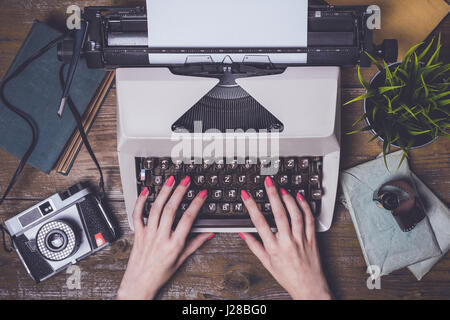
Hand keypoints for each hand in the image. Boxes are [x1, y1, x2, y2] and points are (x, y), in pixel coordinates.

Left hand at [117, 176, 213, 299]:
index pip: (188, 219)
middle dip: (180, 192)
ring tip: (170, 180)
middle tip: (186, 180)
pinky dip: (140, 202)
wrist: (139, 284)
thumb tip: (209, 233)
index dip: (196, 204)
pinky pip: (137, 215)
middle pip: (171, 209)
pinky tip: (146, 192)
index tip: (202, 194)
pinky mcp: (138, 234)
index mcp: (174, 245)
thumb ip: (196, 243)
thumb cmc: (160, 274)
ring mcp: (148, 234)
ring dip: (164, 192)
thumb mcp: (181, 259)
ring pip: (155, 208)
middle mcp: (160, 237)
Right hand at [239, 176, 331, 299]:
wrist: (309, 289)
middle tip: (268, 182)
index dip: (252, 206)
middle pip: (279, 214)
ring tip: (282, 188)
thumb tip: (243, 234)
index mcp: (274, 248)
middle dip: (272, 195)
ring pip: (296, 214)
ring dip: (288, 198)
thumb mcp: (267, 264)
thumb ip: (255, 246)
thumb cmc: (288, 277)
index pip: (260, 223)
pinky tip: (299, 197)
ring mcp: (301, 240)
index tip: (246, 195)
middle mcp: (288, 242)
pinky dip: (305, 206)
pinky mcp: (312, 239)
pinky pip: (310, 219)